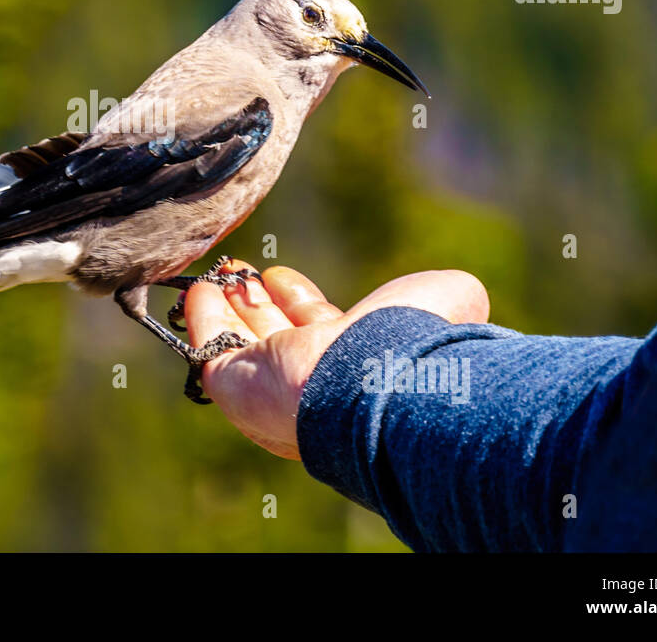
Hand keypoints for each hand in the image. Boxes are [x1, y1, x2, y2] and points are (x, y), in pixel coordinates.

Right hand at [184, 262, 489, 459]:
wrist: (376, 385)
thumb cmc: (414, 344)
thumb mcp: (444, 303)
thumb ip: (448, 294)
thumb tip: (462, 293)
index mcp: (356, 362)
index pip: (317, 329)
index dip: (297, 301)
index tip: (280, 276)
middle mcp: (311, 377)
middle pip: (273, 334)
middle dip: (256, 303)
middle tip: (239, 272)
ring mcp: (270, 384)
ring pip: (240, 341)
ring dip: (225, 305)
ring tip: (213, 275)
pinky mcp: (234, 384)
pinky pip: (211, 348)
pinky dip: (202, 317)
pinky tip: (195, 291)